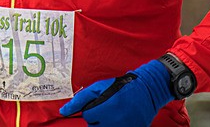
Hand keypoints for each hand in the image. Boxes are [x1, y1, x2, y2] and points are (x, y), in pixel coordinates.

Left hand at [59, 59, 173, 125]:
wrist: (147, 90)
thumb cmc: (121, 87)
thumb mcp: (98, 88)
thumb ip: (80, 100)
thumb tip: (63, 112)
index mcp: (105, 109)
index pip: (87, 116)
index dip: (92, 108)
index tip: (101, 102)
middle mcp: (114, 122)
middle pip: (94, 126)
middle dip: (98, 117)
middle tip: (108, 108)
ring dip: (105, 123)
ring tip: (114, 114)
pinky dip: (117, 125)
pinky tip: (122, 119)